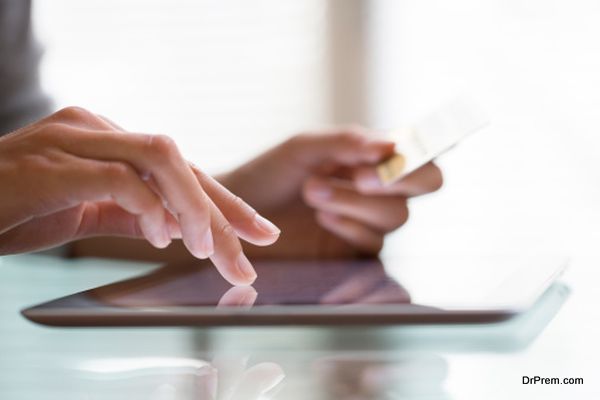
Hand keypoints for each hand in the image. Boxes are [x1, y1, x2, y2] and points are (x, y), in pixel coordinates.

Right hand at [0, 107, 279, 283]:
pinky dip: (149, 208)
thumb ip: (131, 214)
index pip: (181, 167)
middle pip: (181, 162)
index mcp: (109, 141)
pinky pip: (119, 178)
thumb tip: (180, 228)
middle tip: (252, 251)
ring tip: (209, 249)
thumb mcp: (84, 213)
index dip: (225, 201)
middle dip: (224, 209)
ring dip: (194, 207)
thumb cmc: (13, 207)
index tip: (259, 232)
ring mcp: (75, 139)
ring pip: (161, 158)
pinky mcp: (53, 162)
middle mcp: (98, 129)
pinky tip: (161, 236)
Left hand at [219, 128, 441, 257]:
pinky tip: (322, 218)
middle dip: (395, 181)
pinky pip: (373, 243)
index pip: (419, 154)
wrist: (235, 215)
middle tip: (358, 177)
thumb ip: (346, 142)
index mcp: (370, 156)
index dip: (415, 158)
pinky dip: (351, 228)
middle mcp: (377, 187)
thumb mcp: (304, 148)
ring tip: (313, 192)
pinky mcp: (353, 251)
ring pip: (396, 215)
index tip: (384, 157)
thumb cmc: (270, 174)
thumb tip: (390, 145)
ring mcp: (367, 220)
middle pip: (423, 186)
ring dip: (358, 202)